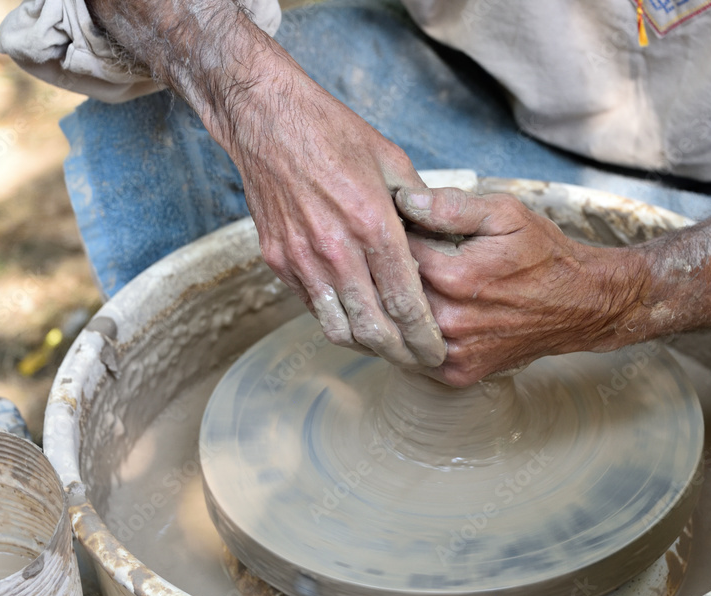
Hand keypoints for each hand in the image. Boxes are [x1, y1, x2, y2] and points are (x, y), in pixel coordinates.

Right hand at [85, 0, 445, 367]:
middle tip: (420, 362)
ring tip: (390, 348)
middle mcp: (334, 249)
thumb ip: (420, 207)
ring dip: (367, 346)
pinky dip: (337, 320)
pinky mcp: (278, 260)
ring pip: (338, 328)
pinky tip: (356, 318)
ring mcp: (301, 259)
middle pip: (373, 328)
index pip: (405, 302)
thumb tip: (444, 237)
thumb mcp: (391, 160)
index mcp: (371, 224)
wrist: (266, 119)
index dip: (425, 337)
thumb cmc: (332, 132)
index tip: (439, 352)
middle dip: (401, 354)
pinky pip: (312, 306)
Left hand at [396, 187, 646, 385]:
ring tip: (417, 284)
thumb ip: (452, 206)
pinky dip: (414, 334)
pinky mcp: (457, 374)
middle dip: (390, 272)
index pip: (393, 251)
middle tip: (404, 257)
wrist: (581, 304)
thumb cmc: (543, 255)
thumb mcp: (505, 214)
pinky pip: (415, 355)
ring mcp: (453, 353)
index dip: (393, 236)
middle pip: (389, 294)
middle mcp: (449, 321)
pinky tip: (427, 314)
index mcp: (454, 277)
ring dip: (398, 306)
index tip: (401, 228)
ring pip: (398, 327)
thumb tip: (406, 202)